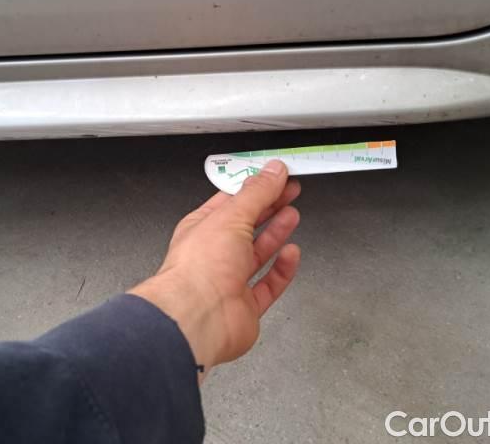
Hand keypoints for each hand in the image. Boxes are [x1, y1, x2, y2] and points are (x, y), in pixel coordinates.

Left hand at [129, 160, 300, 377]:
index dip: (255, 186)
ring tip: (292, 216)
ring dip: (276, 234)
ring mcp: (229, 281)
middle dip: (269, 207)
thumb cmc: (198, 269)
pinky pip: (268, 285)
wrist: (197, 318)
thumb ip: (257, 193)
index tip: (277, 176)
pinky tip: (291, 255)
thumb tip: (273, 171)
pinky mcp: (244, 306)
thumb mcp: (232, 216)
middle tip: (290, 192)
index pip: (231, 201)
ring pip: (257, 254)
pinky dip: (282, 270)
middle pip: (247, 225)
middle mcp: (214, 254)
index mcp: (202, 228)